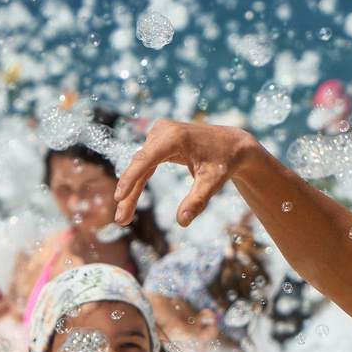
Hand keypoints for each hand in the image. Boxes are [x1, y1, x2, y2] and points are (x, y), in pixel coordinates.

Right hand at [113, 119, 260, 232]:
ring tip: (124, 218)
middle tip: (121, 221)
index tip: (119, 196)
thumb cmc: (224, 162)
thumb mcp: (213, 183)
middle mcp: (163, 130)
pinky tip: (130, 201)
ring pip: (140, 166)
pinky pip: (145, 164)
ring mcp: (159, 133)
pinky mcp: (159, 140)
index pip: (147, 159)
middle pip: (140, 165)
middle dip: (130, 193)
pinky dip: (139, 182)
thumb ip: (197, 201)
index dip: (131, 178)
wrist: (232, 144)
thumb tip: (182, 222)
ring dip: (131, 191)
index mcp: (175, 137)